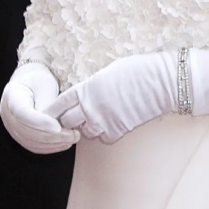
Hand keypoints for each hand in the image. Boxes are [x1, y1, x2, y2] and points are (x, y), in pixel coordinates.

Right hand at [0, 62, 79, 154]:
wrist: (29, 84)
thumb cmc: (38, 81)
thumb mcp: (45, 85)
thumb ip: (48, 104)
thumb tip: (56, 126)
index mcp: (11, 96)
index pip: (22, 113)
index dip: (40, 123)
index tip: (58, 127)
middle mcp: (7, 114)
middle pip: (26, 131)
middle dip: (51, 136)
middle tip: (72, 135)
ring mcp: (12, 127)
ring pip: (30, 142)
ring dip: (53, 144)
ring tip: (72, 138)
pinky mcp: (20, 136)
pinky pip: (34, 146)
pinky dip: (50, 147)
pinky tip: (65, 143)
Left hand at [45, 51, 177, 143]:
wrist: (160, 82)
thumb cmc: (137, 70)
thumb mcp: (108, 72)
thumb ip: (92, 85)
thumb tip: (87, 92)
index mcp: (86, 88)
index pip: (59, 104)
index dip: (53, 110)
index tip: (48, 114)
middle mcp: (90, 106)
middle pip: (67, 122)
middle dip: (69, 120)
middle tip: (75, 117)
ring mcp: (103, 121)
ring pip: (84, 132)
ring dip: (88, 127)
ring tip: (98, 118)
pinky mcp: (117, 131)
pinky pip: (103, 139)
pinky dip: (105, 134)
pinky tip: (112, 124)